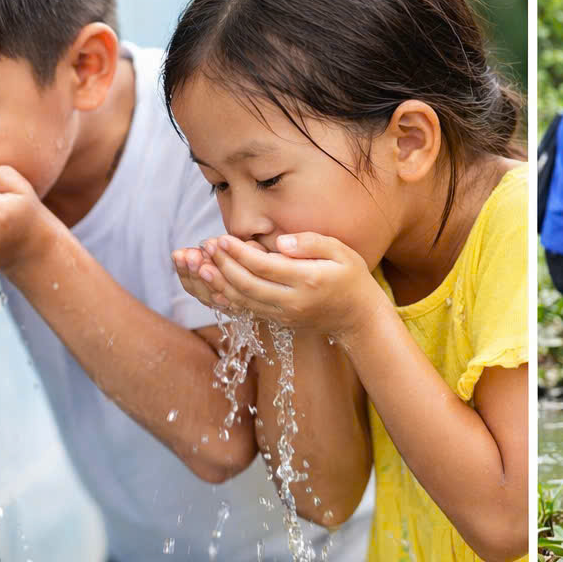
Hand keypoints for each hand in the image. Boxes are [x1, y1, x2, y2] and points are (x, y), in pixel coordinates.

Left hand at [180, 232, 385, 336]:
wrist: (359, 318)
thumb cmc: (352, 278)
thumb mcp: (341, 251)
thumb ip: (311, 243)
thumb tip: (280, 242)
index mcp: (308, 280)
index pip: (264, 267)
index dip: (239, 253)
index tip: (223, 239)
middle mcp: (293, 301)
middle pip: (248, 285)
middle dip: (224, 266)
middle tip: (207, 247)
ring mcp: (285, 315)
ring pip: (244, 301)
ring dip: (220, 284)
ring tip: (202, 266)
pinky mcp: (280, 323)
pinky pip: (249, 311)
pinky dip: (229, 299)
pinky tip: (216, 286)